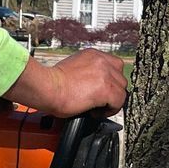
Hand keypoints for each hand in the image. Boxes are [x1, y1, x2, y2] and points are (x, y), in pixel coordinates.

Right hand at [5, 49, 128, 116]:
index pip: (114, 66)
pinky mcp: (106, 88)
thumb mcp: (72, 68)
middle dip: (112, 91)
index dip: (110, 80)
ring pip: (121, 90)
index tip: (101, 90)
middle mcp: (102, 61)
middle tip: (99, 101)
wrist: (47, 88)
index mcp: (93, 55)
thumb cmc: (52, 83)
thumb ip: (86, 71)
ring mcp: (105, 74)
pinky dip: (110, 110)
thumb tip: (92, 84)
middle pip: (120, 78)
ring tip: (97, 108)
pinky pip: (119, 102)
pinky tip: (96, 112)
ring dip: (112, 101)